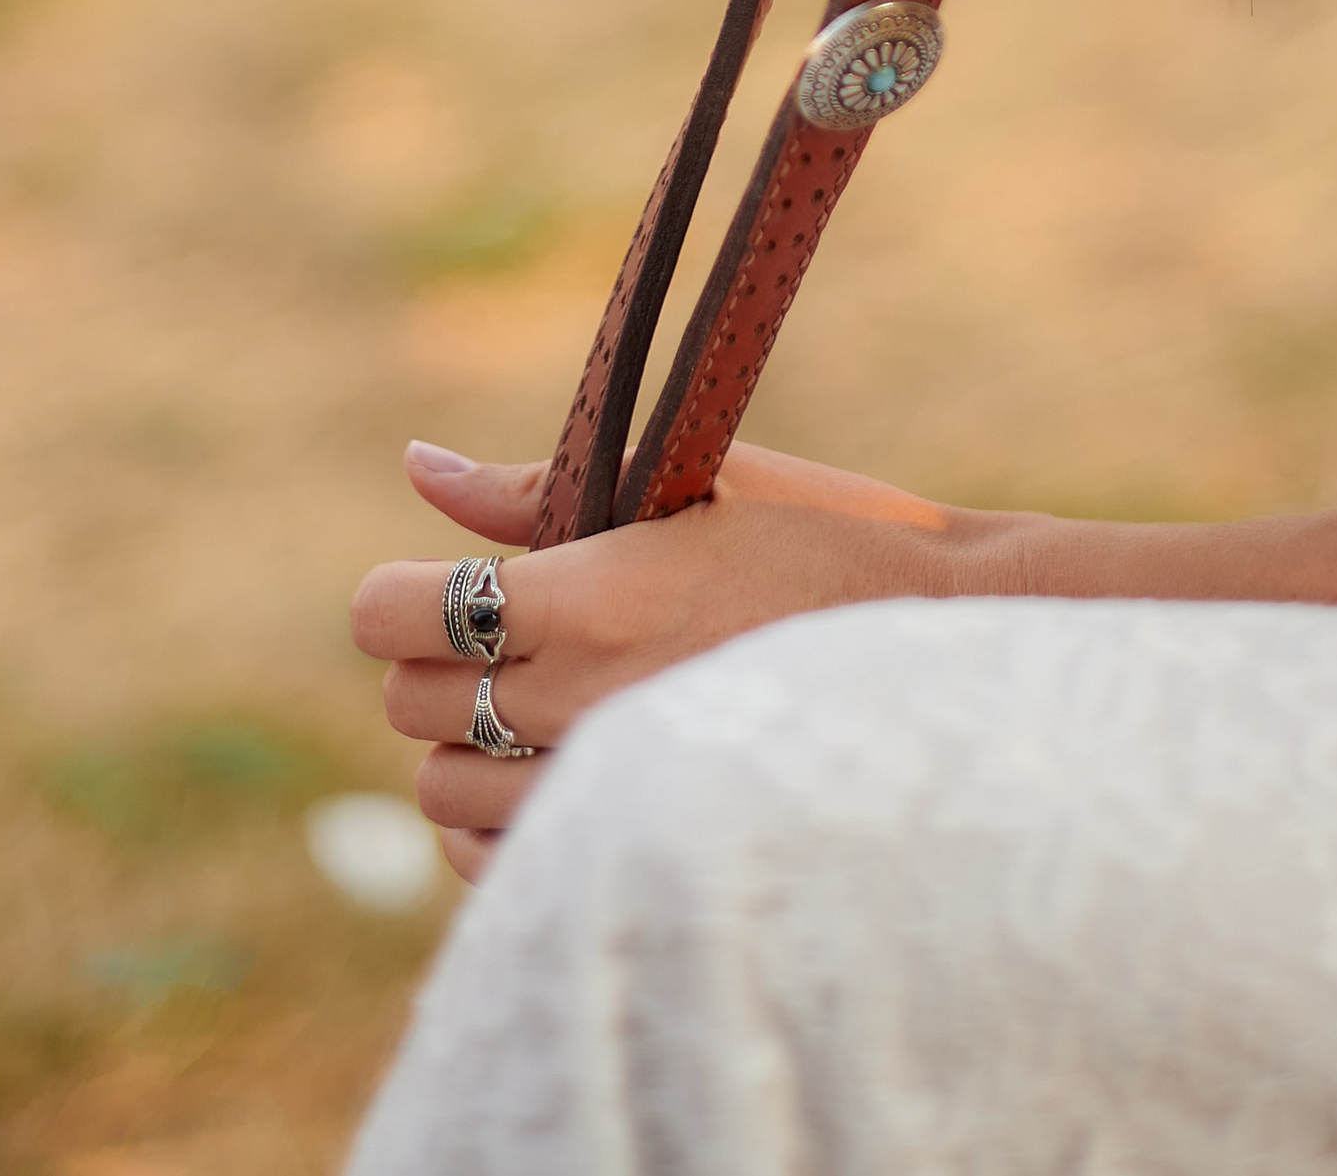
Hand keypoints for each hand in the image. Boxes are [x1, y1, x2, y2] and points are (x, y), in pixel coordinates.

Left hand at [351, 434, 970, 880]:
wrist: (942, 651)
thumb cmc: (819, 541)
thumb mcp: (685, 483)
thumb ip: (533, 487)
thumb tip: (416, 466)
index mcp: (595, 593)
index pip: (402, 613)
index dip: (395, 598)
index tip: (427, 589)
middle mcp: (589, 700)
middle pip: (410, 703)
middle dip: (431, 666)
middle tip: (497, 640)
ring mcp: (610, 791)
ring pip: (438, 795)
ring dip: (461, 750)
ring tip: (533, 707)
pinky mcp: (635, 851)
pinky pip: (491, 869)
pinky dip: (492, 829)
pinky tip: (546, 777)